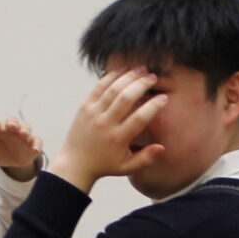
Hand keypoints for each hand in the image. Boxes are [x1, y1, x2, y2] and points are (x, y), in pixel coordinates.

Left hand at [0, 117, 42, 179]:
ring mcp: (23, 135)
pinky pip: (37, 141)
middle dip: (12, 122)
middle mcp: (12, 129)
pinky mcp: (33, 143)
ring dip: (25, 130)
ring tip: (23, 135)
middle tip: (11, 126)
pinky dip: (37, 145)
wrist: (12, 161)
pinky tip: (35, 150)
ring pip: (26, 127)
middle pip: (13, 120)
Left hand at [50, 68, 165, 190]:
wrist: (75, 163)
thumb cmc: (104, 165)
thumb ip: (146, 158)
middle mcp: (105, 124)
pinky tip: (123, 70)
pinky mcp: (84, 107)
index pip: (140, 118)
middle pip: (126, 98)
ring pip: (113, 89)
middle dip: (142, 84)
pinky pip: (98, 87)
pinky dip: (111, 76)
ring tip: (141, 70)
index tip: (163, 98)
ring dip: (129, 77)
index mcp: (118, 139)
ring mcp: (93, 113)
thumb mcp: (127, 167)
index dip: (153, 106)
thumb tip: (162, 148)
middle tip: (153, 77)